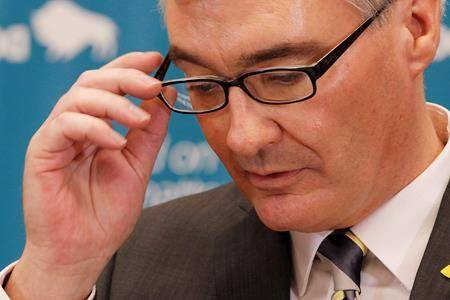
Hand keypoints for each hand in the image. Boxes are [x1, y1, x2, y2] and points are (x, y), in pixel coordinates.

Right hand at [6, 52, 168, 299]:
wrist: (83, 250)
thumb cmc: (107, 212)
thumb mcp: (138, 165)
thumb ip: (151, 132)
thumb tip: (166, 95)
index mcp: (97, 126)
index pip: (110, 83)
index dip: (131, 65)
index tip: (158, 59)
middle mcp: (75, 125)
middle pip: (93, 81)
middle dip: (126, 77)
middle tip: (153, 85)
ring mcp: (57, 136)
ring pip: (78, 97)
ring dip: (114, 103)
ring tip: (139, 120)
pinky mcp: (42, 151)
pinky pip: (65, 125)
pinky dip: (94, 128)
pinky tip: (115, 144)